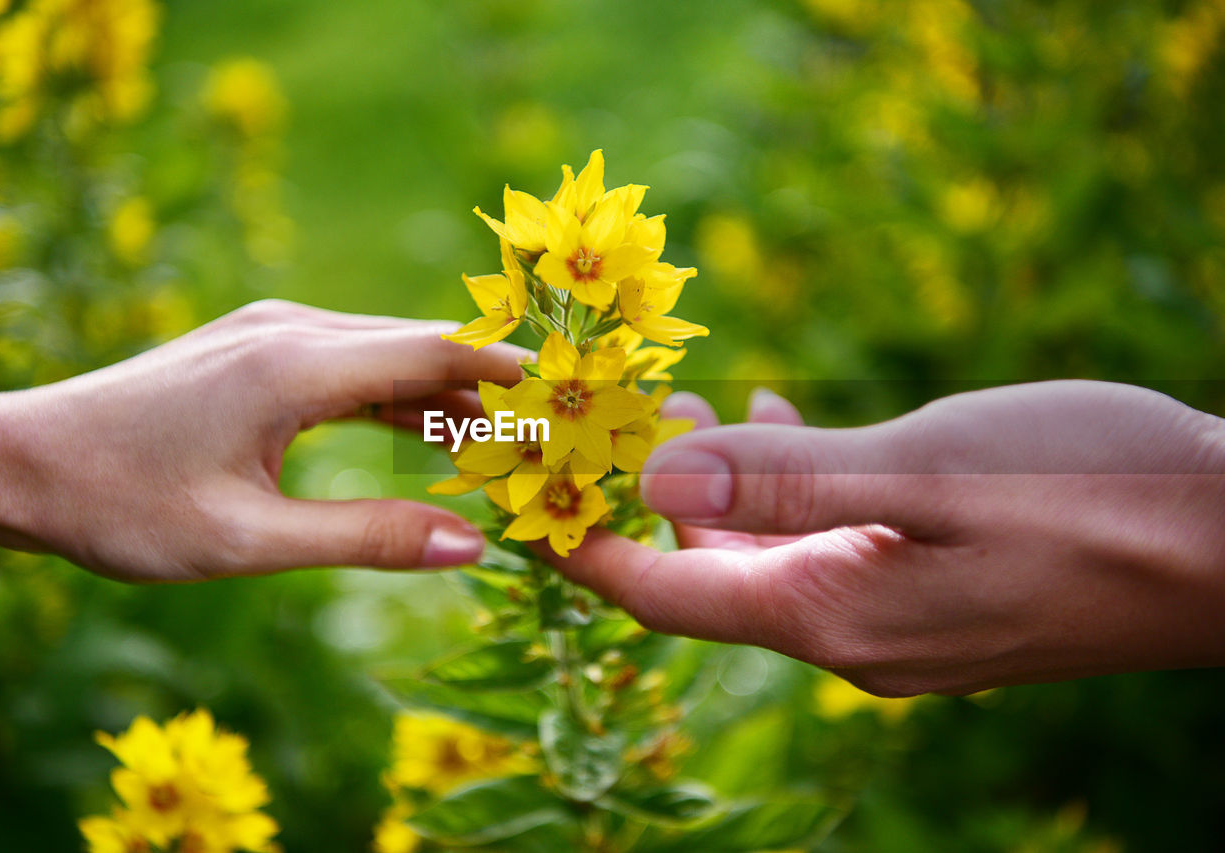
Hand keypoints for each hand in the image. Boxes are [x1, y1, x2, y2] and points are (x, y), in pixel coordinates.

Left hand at [0, 300, 522, 581]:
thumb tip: (474, 545)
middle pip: (426, 345)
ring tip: (522, 439)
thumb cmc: (123, 507)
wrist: (19, 462)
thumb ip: (367, 539)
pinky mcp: (262, 349)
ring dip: (455, 395)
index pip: (437, 352)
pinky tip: (441, 432)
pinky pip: (357, 366)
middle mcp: (292, 330)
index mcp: (294, 366)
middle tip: (568, 428)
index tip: (584, 394)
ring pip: (394, 354)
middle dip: (500, 387)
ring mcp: (275, 333)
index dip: (517, 374)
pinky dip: (405, 398)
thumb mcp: (248, 540)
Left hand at [546, 381, 1224, 695]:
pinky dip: (784, 492)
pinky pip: (821, 548)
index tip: (526, 492)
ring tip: (687, 406)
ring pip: (761, 559)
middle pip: (702, 578)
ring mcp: (891, 621)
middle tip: (608, 416)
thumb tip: (657, 484)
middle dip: (644, 502)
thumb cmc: (1092, 497)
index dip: (585, 546)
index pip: (663, 596)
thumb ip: (791, 482)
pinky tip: (781, 427)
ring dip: (714, 491)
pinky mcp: (929, 595)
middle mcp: (847, 635)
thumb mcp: (933, 472)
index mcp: (830, 613)